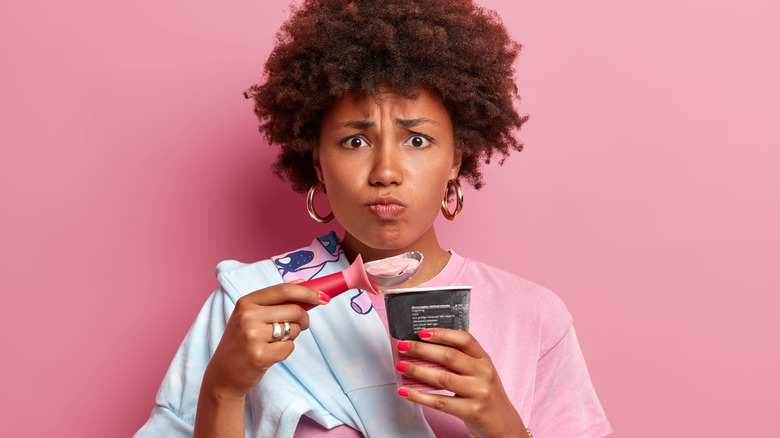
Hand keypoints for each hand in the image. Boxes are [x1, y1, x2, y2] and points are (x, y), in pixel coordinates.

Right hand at [201, 281, 329, 399]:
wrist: (223, 374)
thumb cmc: (242, 342)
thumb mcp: (250, 315)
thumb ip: (275, 299)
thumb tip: (302, 282)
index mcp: (246, 302)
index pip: (284, 290)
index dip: (308, 292)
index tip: (324, 297)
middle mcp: (247, 316)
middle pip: (294, 310)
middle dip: (304, 318)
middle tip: (302, 325)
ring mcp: (252, 336)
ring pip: (293, 329)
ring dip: (293, 336)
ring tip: (276, 341)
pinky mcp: (259, 355)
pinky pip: (289, 348)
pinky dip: (286, 351)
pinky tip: (271, 354)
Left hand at [395, 328, 526, 437]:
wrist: (504, 427)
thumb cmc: (485, 397)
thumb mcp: (479, 375)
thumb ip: (460, 363)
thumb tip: (424, 351)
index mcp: (485, 360)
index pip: (464, 339)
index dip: (442, 334)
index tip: (422, 332)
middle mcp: (484, 374)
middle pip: (449, 356)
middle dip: (422, 350)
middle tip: (403, 347)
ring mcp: (479, 393)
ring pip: (442, 378)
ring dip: (417, 370)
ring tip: (401, 366)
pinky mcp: (472, 411)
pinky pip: (440, 402)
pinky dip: (419, 396)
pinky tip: (406, 391)